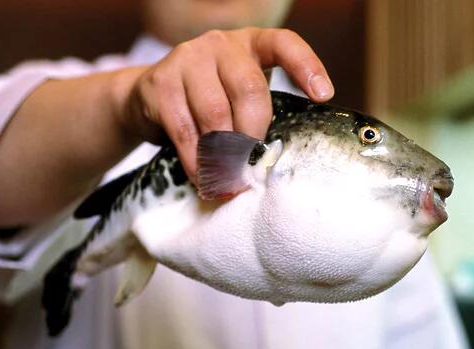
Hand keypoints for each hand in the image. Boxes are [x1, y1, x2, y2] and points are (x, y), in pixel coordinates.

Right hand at [116, 27, 333, 180]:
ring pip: (215, 113)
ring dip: (225, 154)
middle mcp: (220, 44)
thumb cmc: (208, 99)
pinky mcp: (160, 83)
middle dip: (254, 134)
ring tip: (229, 180)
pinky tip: (203, 177)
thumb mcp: (237, 93)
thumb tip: (273, 161)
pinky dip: (197, 161)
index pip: (284, 44)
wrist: (149, 95)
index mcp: (251, 44)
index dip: (307, 66)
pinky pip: (185, 130)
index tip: (324, 96)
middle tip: (252, 164)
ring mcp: (187, 59)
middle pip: (249, 89)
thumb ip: (256, 110)